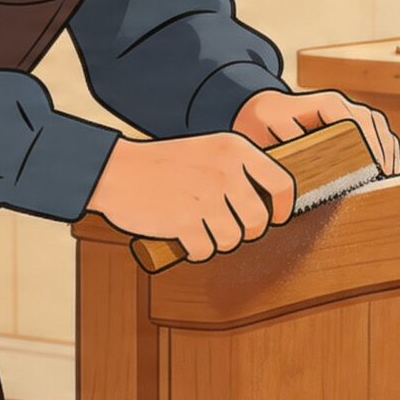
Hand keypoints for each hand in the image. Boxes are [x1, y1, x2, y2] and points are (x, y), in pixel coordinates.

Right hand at [85, 133, 294, 263]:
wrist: (116, 170)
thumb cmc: (162, 164)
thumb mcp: (207, 150)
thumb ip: (237, 169)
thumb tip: (268, 202)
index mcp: (234, 149)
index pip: (281, 184)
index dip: (283, 208)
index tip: (276, 218)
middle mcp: (225, 171)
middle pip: (258, 221)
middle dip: (246, 232)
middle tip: (228, 228)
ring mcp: (205, 197)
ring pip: (232, 240)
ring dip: (218, 242)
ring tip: (201, 229)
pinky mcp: (184, 222)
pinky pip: (205, 251)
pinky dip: (195, 251)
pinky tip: (185, 238)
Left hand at [232, 88, 399, 175]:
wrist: (256, 108)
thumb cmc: (260, 120)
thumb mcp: (267, 129)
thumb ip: (290, 144)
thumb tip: (312, 165)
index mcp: (325, 104)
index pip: (357, 123)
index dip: (369, 147)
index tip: (375, 170)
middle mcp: (341, 104)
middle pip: (374, 124)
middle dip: (383, 152)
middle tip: (385, 180)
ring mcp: (347, 111)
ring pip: (379, 126)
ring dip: (388, 150)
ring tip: (390, 177)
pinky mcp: (348, 122)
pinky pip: (376, 131)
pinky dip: (385, 148)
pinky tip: (387, 168)